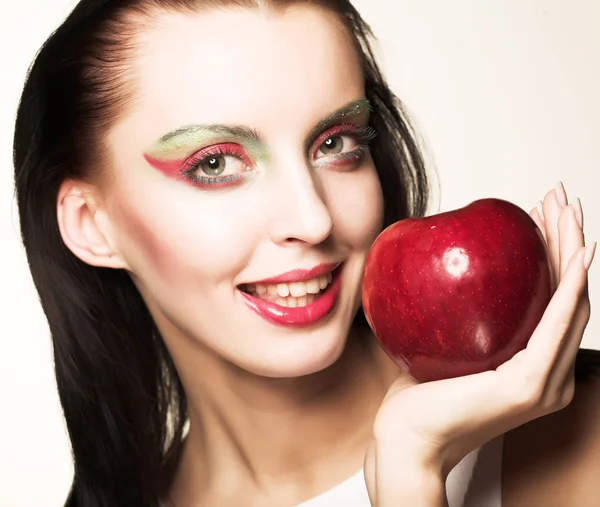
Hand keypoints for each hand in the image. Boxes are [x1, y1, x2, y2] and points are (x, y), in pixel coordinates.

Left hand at [364, 183, 595, 506]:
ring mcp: (543, 381)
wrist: (408, 437)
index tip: (540, 213)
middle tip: (561, 198)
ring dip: (572, 251)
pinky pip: (554, 327)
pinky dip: (568, 290)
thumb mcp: (447, 344)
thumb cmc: (421, 394)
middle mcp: (548, 372)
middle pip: (569, 294)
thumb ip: (461, 315)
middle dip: (568, 240)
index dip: (554, 253)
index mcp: (533, 364)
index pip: (551, 298)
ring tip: (567, 210)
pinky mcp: (527, 386)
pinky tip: (576, 257)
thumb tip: (449, 269)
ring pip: (570, 303)